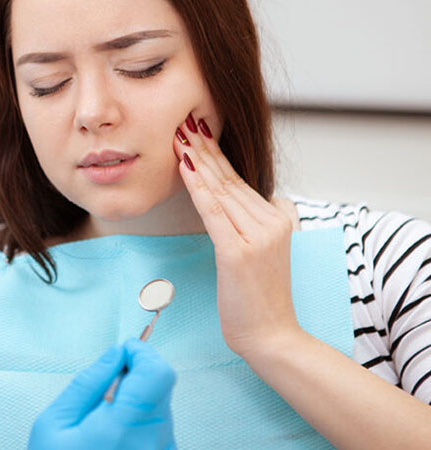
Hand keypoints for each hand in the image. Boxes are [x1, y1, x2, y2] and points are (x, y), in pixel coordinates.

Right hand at [29, 339, 176, 449]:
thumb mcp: (55, 422)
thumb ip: (89, 382)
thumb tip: (115, 354)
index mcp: (121, 429)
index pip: (157, 374)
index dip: (143, 353)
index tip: (126, 350)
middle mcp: (150, 444)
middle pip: (161, 387)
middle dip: (137, 375)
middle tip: (106, 388)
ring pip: (161, 407)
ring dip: (139, 400)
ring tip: (104, 420)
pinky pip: (160, 428)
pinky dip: (141, 422)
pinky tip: (115, 436)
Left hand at [173, 113, 300, 356]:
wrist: (272, 337)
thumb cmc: (259, 299)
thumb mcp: (261, 253)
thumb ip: (252, 223)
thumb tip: (235, 199)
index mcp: (278, 218)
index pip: (238, 180)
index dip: (215, 154)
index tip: (195, 130)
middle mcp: (272, 222)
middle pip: (229, 179)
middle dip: (203, 148)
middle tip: (183, 120)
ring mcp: (258, 237)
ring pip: (220, 191)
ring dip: (197, 160)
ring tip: (178, 136)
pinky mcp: (239, 253)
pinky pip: (214, 213)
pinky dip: (198, 188)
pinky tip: (185, 168)